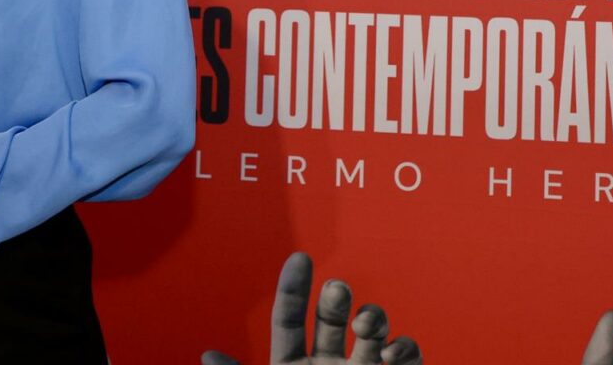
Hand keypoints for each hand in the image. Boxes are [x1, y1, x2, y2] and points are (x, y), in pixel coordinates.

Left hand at [202, 251, 420, 364]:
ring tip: (368, 326)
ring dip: (372, 318)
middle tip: (337, 290)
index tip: (300, 258)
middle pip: (331, 318)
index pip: (290, 320)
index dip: (293, 288)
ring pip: (370, 329)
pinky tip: (393, 353)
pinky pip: (405, 357)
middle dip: (336, 298)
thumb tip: (207, 356)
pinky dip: (404, 347)